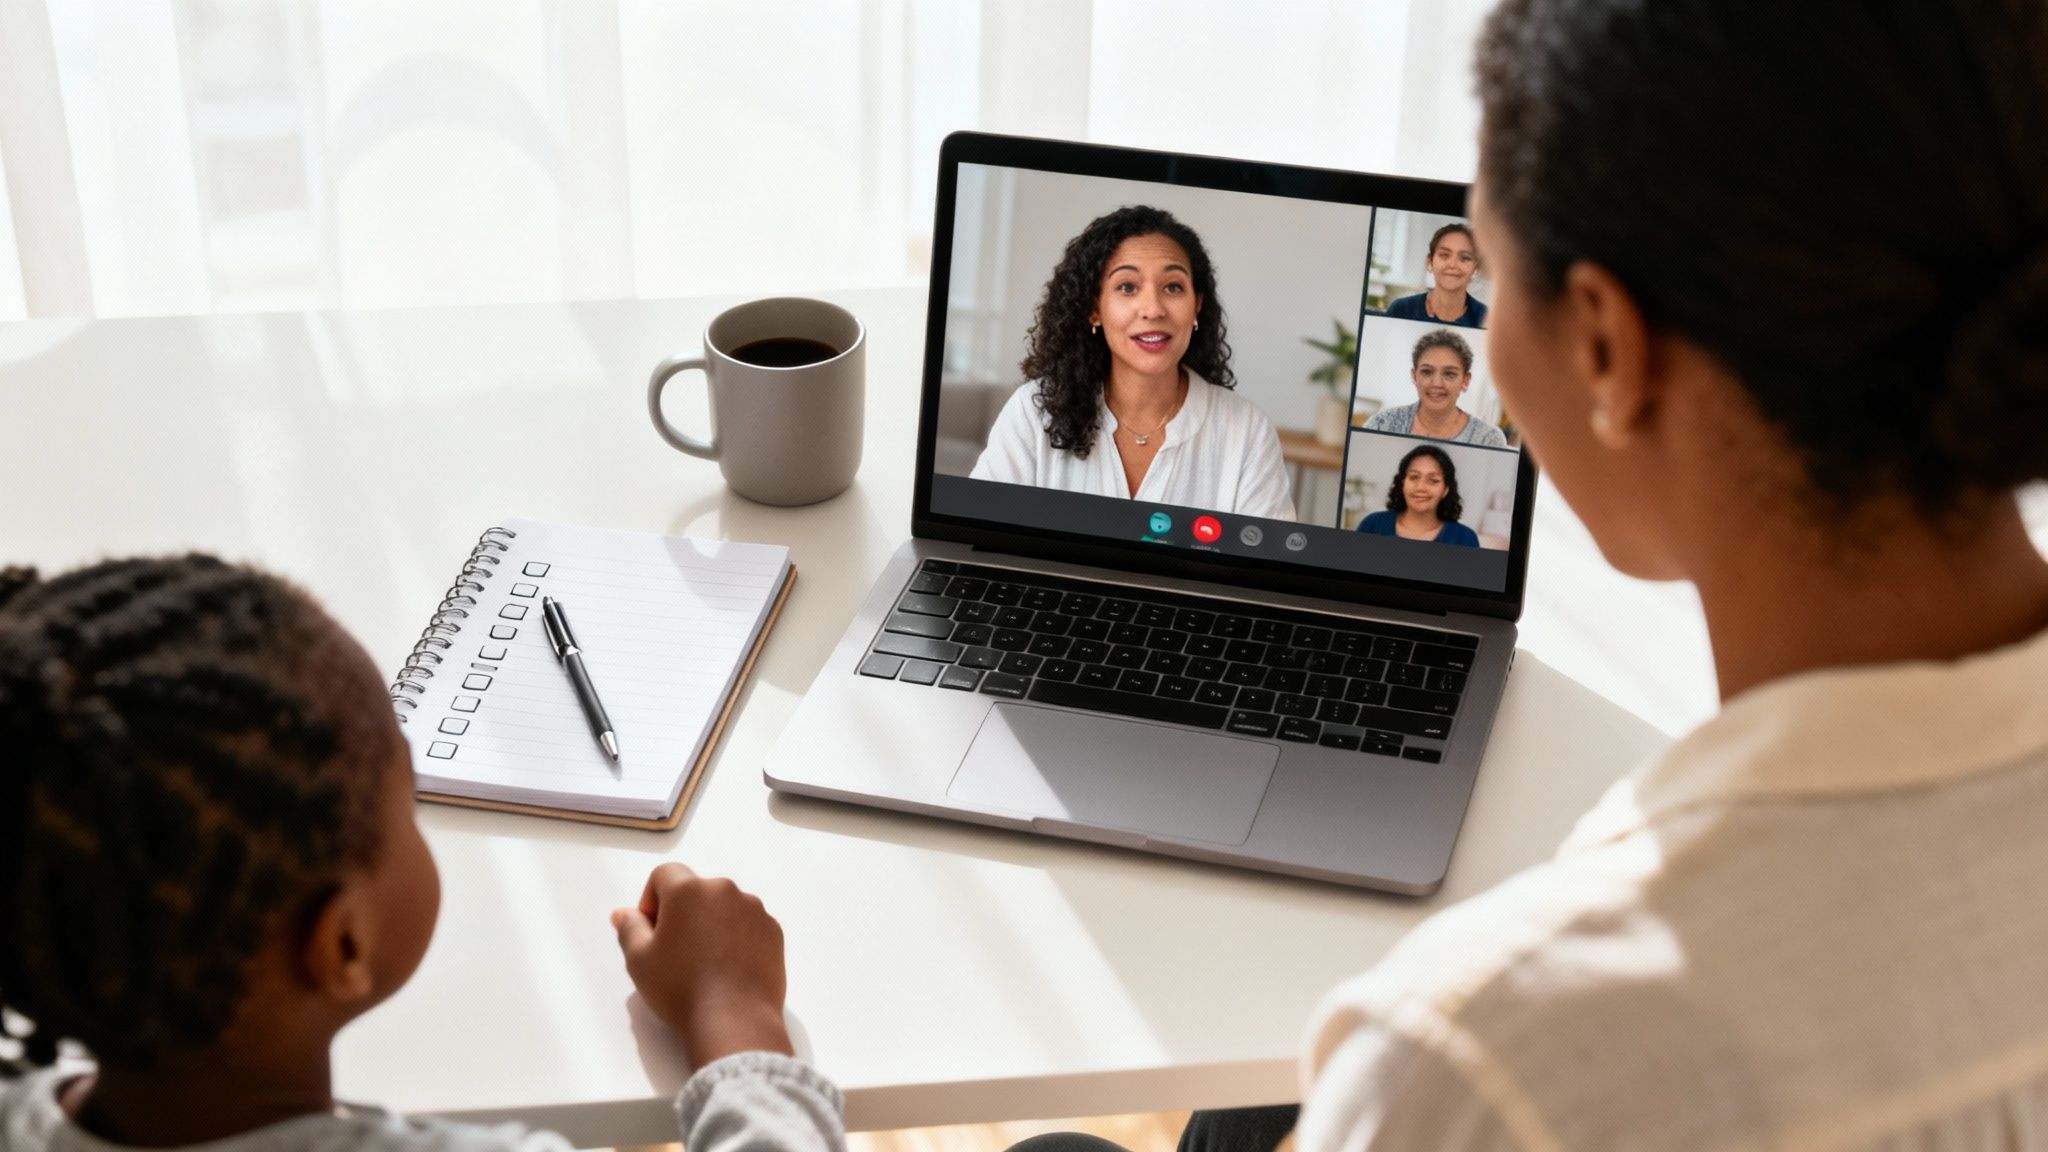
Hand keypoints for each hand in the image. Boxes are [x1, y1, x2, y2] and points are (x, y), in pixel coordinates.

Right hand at [611, 862, 793, 1066]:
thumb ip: (629, 928)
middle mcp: (725, 890)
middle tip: (675, 952)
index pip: (664, 875)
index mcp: (689, 890)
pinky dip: (736, 938)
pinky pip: (747, 925)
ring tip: (705, 963)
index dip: (652, 900)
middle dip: (682, 913)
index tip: (652, 932)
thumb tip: (624, 913)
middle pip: (696, 891)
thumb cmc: (680, 988)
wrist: (735, 1020)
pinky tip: (729, 969)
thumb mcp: (639, 959)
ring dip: (711, 924)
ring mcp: (754, 909)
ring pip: (723, 907)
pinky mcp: (773, 931)